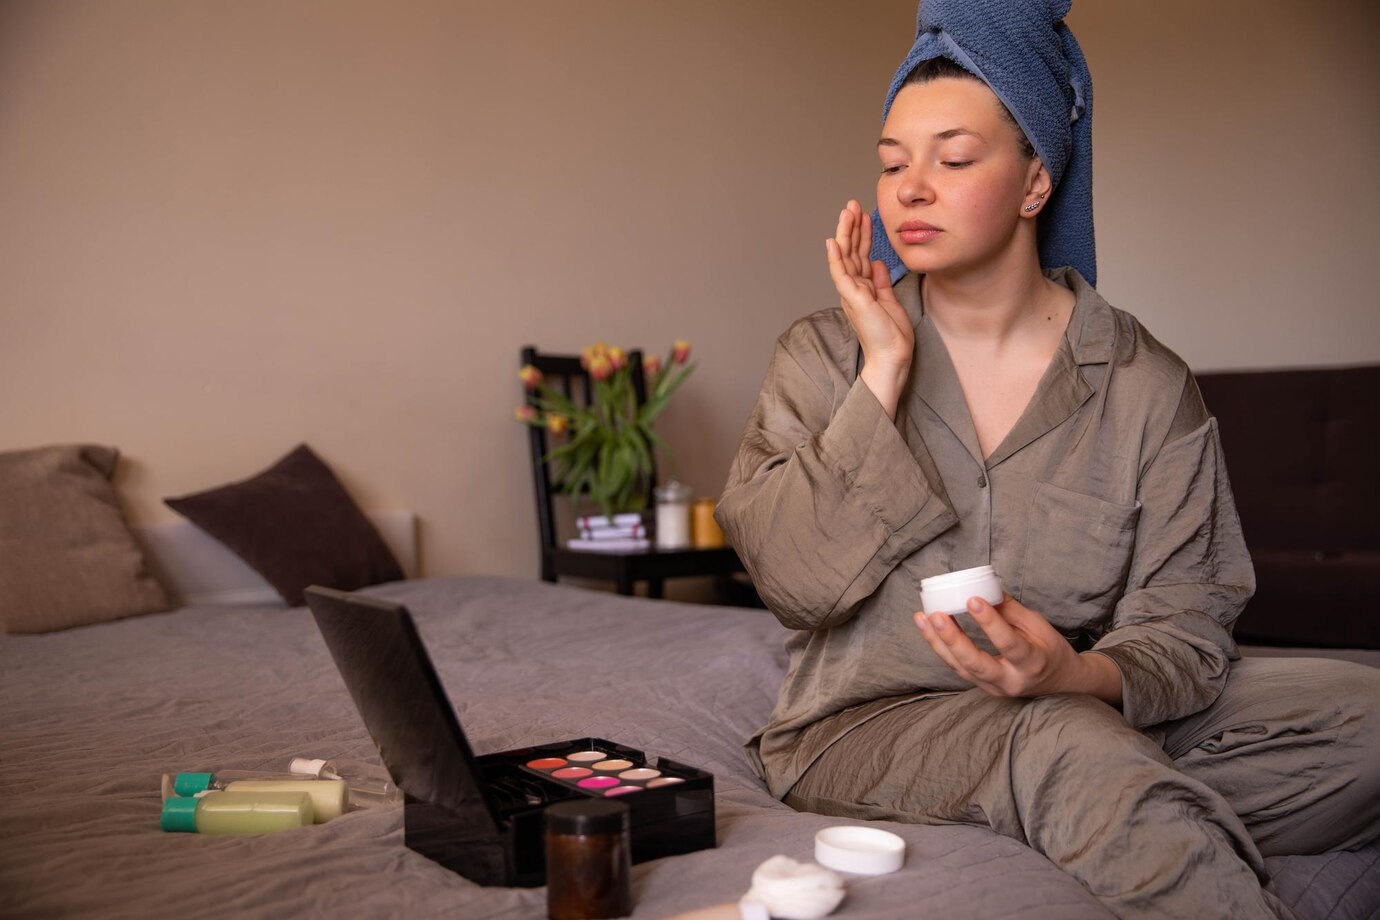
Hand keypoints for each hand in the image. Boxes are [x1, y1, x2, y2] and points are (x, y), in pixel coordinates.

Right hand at [824, 200, 913, 418]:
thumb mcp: (889, 301)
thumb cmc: (891, 335)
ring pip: (844, 257)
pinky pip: (841, 275)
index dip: (861, 235)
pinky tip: (834, 242)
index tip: (864, 216)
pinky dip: (836, 258)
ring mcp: (851, 293)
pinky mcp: (853, 299)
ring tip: (846, 212)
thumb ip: (881, 282)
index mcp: (863, 288)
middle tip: (852, 205)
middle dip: (851, 227)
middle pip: (850, 252)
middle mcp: (853, 288)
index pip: (860, 255)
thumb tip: (878, 263)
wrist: (892, 356)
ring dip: (844, 234)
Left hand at [914, 594, 1122, 704]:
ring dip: (938, 642)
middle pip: (976, 664)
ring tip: (922, 618)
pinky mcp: (982, 687)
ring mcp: (994, 688)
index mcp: (1032, 663)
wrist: (1059, 682)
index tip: (972, 599)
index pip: (1008, 643)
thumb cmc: (1049, 649)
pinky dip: (940, 647)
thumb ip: (1010, 610)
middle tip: (936, 615)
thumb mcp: (1038, 626)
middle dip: (953, 640)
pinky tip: (927, 627)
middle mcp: (1011, 681)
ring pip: (960, 667)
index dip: (989, 622)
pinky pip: (957, 667)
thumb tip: (984, 587)